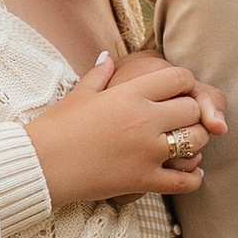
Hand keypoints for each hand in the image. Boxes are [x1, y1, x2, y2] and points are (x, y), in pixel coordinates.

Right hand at [28, 51, 225, 207]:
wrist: (40, 165)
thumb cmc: (56, 127)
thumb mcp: (79, 94)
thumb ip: (100, 73)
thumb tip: (108, 56)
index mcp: (129, 94)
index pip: (179, 78)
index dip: (186, 83)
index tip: (180, 92)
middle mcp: (144, 120)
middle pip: (193, 110)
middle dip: (194, 113)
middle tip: (185, 119)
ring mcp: (146, 151)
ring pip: (195, 142)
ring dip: (197, 142)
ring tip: (188, 144)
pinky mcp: (143, 180)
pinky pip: (184, 181)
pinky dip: (193, 178)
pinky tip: (190, 173)